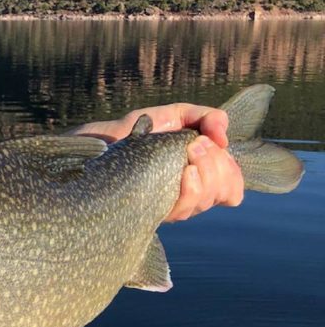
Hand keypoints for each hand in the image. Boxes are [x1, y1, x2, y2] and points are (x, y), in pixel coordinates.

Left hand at [71, 103, 243, 221]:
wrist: (94, 144)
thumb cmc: (133, 131)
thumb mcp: (172, 115)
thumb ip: (204, 117)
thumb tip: (224, 134)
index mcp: (195, 176)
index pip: (230, 188)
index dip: (232, 173)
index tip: (215, 146)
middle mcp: (183, 195)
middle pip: (222, 193)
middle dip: (218, 165)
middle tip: (197, 144)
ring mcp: (166, 205)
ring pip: (203, 201)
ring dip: (205, 173)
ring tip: (188, 152)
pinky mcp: (149, 211)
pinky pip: (182, 209)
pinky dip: (189, 189)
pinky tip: (182, 172)